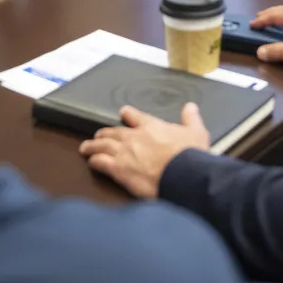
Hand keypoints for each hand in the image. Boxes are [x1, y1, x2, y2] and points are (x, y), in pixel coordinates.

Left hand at [79, 103, 209, 197]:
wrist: (182, 175)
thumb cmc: (190, 154)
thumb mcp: (196, 132)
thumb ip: (191, 118)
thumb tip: (190, 107)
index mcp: (152, 126)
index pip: (134, 116)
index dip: (127, 114)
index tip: (123, 112)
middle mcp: (134, 137)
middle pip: (113, 132)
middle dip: (104, 133)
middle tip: (98, 134)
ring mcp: (124, 153)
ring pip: (102, 145)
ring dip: (93, 145)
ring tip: (86, 147)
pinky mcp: (118, 169)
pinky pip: (100, 163)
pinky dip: (94, 161)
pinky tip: (90, 162)